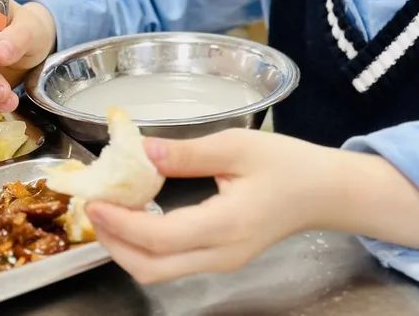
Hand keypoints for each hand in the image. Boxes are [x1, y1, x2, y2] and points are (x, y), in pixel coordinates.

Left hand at [86, 129, 341, 282]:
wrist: (324, 192)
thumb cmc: (288, 165)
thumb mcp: (238, 146)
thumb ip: (188, 151)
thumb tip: (143, 150)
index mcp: (226, 226)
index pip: (158, 237)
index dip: (120, 223)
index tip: (95, 201)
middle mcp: (220, 255)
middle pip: (150, 269)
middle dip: (113, 243)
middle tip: (94, 209)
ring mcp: (221, 262)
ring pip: (159, 271)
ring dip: (126, 247)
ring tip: (110, 211)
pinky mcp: (222, 259)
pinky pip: (173, 262)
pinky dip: (146, 246)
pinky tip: (139, 216)